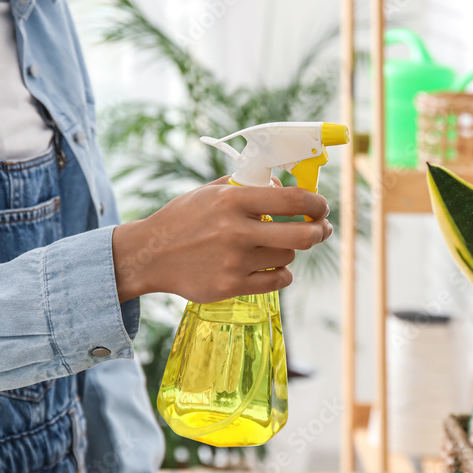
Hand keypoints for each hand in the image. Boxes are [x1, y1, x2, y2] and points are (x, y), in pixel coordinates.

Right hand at [112, 177, 331, 302]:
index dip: (316, 203)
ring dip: (289, 252)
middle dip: (319, 231)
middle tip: (321, 230)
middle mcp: (236, 231)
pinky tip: (273, 268)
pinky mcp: (232, 286)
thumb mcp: (209, 192)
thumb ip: (245, 186)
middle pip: (301, 235)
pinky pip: (277, 281)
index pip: (292, 200)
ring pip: (288, 257)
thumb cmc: (183, 220)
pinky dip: (282, 274)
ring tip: (276, 247)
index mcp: (232, 200)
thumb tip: (282, 185)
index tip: (322, 206)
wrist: (150, 255)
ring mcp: (235, 261)